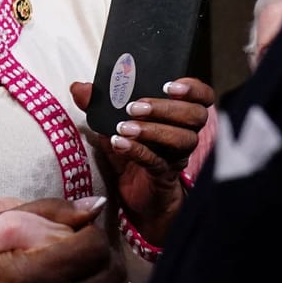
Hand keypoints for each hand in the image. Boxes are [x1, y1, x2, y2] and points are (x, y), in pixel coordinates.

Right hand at [0, 196, 127, 282]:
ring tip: (90, 279)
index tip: (76, 237)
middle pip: (112, 272)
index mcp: (39, 273)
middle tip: (88, 256)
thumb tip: (96, 206)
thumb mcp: (0, 234)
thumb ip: (46, 213)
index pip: (95, 244)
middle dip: (104, 258)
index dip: (88, 235)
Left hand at [73, 77, 213, 245]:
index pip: (202, 97)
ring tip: (125, 127)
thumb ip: (98, 105)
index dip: (192, 89)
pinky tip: (119, 144)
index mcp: (178, 116)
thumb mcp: (113, 126)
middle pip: (195, 116)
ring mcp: (177, 156)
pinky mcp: (165, 175)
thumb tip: (79, 87)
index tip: (169, 85)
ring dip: (152, 130)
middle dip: (165, 108)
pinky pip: (158, 161)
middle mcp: (185, 134)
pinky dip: (138, 150)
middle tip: (135, 107)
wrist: (136, 196)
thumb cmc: (131, 154)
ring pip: (182, 139)